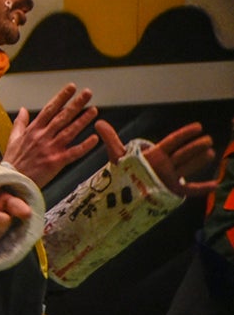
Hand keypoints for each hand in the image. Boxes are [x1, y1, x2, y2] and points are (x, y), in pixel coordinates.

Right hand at [2, 83, 99, 186]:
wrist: (12, 180)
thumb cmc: (13, 161)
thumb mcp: (13, 139)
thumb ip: (20, 123)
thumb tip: (24, 109)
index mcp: (33, 130)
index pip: (49, 109)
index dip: (61, 98)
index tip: (71, 88)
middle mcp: (42, 137)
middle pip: (62, 117)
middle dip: (75, 104)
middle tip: (87, 93)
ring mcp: (50, 149)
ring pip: (69, 132)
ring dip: (82, 120)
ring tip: (94, 110)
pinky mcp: (56, 162)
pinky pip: (73, 153)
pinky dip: (84, 146)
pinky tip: (94, 138)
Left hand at [96, 120, 217, 196]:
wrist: (122, 191)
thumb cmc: (123, 171)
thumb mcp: (117, 154)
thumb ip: (111, 139)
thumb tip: (98, 122)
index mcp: (155, 155)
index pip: (172, 142)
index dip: (185, 134)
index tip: (198, 127)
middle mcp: (165, 165)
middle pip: (183, 154)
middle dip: (194, 147)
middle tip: (208, 139)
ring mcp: (169, 177)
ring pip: (187, 167)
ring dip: (198, 161)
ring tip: (210, 152)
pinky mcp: (170, 191)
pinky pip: (189, 190)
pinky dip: (202, 188)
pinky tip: (215, 184)